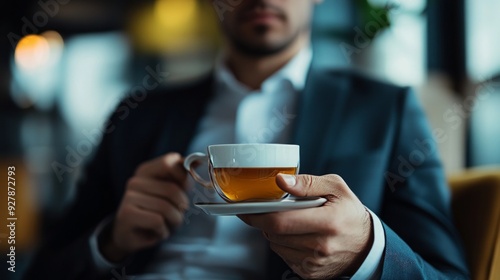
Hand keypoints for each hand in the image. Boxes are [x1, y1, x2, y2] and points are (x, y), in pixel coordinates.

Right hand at [100, 153, 188, 261]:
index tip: (185, 191)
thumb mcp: (170, 193)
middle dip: (181, 207)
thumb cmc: (155, 213)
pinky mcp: (127, 214)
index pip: (170, 161)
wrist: (130, 236)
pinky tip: (157, 232)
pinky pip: (157, 221)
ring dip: (174, 221)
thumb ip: (182, 177)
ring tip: (168, 225)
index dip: (184, 177)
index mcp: (146, 171)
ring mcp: (129, 197)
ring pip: (166, 207)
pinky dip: (163, 231)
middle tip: (177, 214)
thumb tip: (199, 161)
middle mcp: (135, 181)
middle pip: (172, 189)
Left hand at [239, 174, 372, 278]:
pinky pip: (284, 256)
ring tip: (290, 222)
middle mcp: (322, 246)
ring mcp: (315, 263)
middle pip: (274, 234)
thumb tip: (281, 180)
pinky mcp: (310, 273)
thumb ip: (307, 183)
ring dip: (274, 232)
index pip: (280, 221)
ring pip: (276, 246)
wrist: (366, 245)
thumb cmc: (349, 212)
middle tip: (263, 210)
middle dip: (263, 221)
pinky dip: (284, 244)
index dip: (258, 215)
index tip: (247, 208)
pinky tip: (297, 236)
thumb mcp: (336, 187)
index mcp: (328, 222)